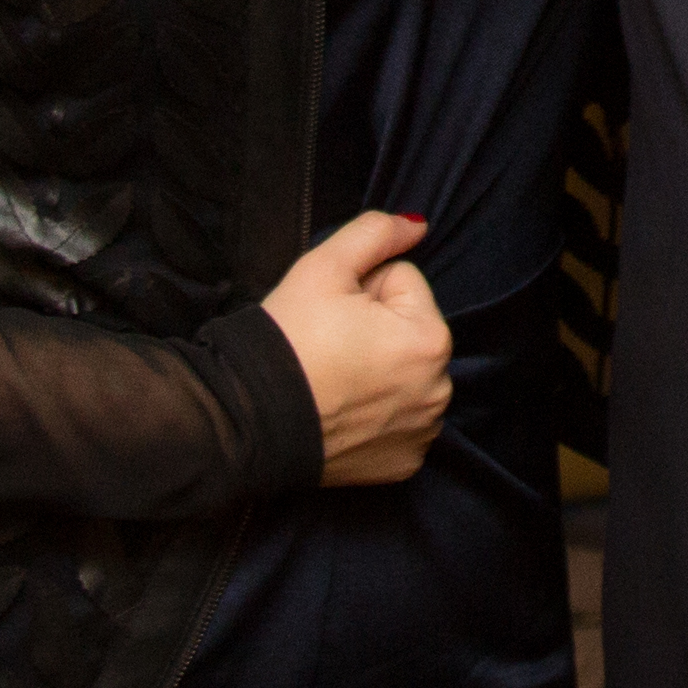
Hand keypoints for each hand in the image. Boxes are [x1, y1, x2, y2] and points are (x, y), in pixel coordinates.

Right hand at [260, 207, 447, 484]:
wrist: (248, 422)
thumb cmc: (289, 340)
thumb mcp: (323, 267)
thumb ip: (375, 233)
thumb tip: (416, 225)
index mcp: (431, 339)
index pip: (401, 282)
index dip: (362, 290)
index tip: (332, 315)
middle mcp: (439, 390)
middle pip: (407, 330)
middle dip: (375, 330)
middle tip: (329, 346)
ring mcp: (423, 431)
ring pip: (404, 373)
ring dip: (379, 370)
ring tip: (333, 378)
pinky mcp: (404, 462)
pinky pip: (398, 419)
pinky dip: (375, 415)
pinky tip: (342, 412)